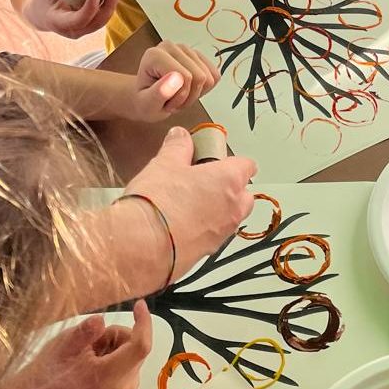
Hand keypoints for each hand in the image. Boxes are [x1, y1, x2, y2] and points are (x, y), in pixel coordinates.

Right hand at [24, 0, 119, 38]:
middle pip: (97, 21)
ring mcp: (83, 31)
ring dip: (113, 0)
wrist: (41, 14)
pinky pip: (104, 15)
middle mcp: (72, 31)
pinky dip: (110, 1)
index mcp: (57, 22)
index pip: (77, 21)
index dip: (88, 10)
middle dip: (109, 1)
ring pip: (103, 19)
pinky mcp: (90, 26)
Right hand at [30, 299, 153, 388]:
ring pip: (132, 351)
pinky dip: (114, 354)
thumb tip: (100, 321)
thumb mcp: (64, 346)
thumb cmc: (52, 371)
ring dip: (113, 345)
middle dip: (114, 336)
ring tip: (88, 355)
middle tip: (89, 343)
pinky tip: (93, 361)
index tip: (139, 304)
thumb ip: (85, 332)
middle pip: (135, 346)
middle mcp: (124, 386)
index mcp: (111, 376)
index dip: (143, 323)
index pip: (140, 346)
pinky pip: (128, 361)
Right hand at [123, 126, 256, 276]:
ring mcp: (222, 233)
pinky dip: (203, 230)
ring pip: (230, 217)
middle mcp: (233, 208)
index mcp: (229, 180)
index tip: (216, 159)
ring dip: (217, 210)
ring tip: (188, 204)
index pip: (247, 165)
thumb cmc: (157, 202)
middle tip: (202, 182)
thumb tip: (181, 136)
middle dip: (230, 188)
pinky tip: (179, 225)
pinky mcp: (208, 252)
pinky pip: (213, 236)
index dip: (233, 161)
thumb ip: (177, 147)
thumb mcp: (164, 164)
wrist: (142, 246)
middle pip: (244, 194)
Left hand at [125, 42, 219, 120]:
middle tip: (173, 102)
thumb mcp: (147, 105)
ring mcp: (186, 49)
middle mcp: (171, 47)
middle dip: (189, 96)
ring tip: (178, 96)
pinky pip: (215, 76)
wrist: (146, 97)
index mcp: (156, 55)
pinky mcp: (198, 55)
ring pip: (209, 78)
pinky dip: (204, 89)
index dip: (181, 96)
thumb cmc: (144, 101)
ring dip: (196, 94)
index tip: (166, 102)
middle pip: (200, 77)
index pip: (186, 77)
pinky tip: (188, 90)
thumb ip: (159, 93)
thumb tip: (177, 78)